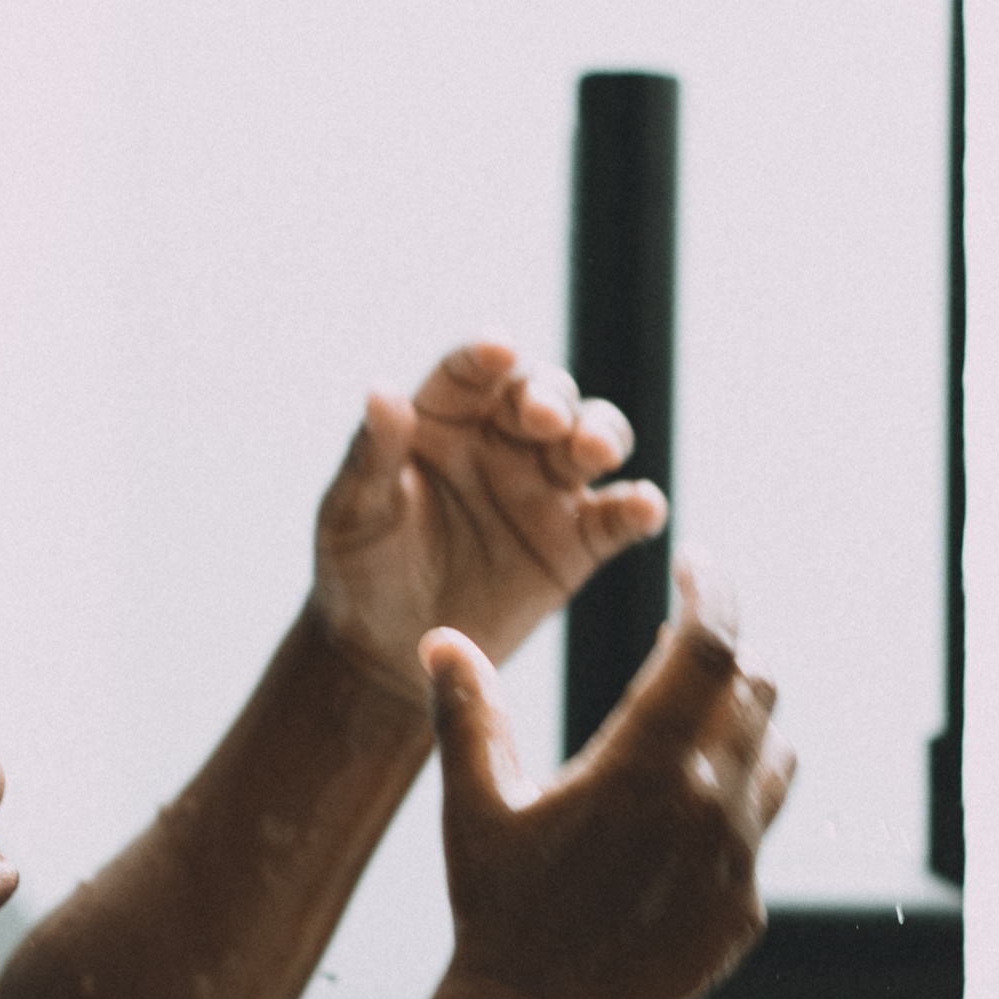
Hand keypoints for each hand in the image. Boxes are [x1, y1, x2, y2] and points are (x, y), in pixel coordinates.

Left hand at [311, 340, 666, 701]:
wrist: (390, 648)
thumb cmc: (362, 566)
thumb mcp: (354, 512)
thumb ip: (371, 455)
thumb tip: (379, 390)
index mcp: (444, 418)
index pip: (469, 372)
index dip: (485, 356)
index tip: (496, 350)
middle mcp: (504, 439)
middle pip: (543, 395)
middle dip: (551, 398)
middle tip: (546, 419)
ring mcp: (547, 487)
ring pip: (593, 439)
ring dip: (601, 435)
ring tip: (594, 452)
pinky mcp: (579, 541)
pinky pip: (619, 517)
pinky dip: (639, 508)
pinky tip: (644, 508)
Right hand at [422, 558, 792, 998]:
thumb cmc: (499, 911)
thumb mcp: (475, 806)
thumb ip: (467, 714)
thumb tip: (443, 641)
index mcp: (640, 765)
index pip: (707, 645)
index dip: (711, 592)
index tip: (697, 565)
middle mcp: (705, 804)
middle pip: (755, 686)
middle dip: (724, 652)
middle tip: (685, 642)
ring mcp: (735, 858)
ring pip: (775, 750)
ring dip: (744, 719)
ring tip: (697, 717)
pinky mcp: (744, 904)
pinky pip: (762, 825)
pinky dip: (738, 794)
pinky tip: (689, 806)